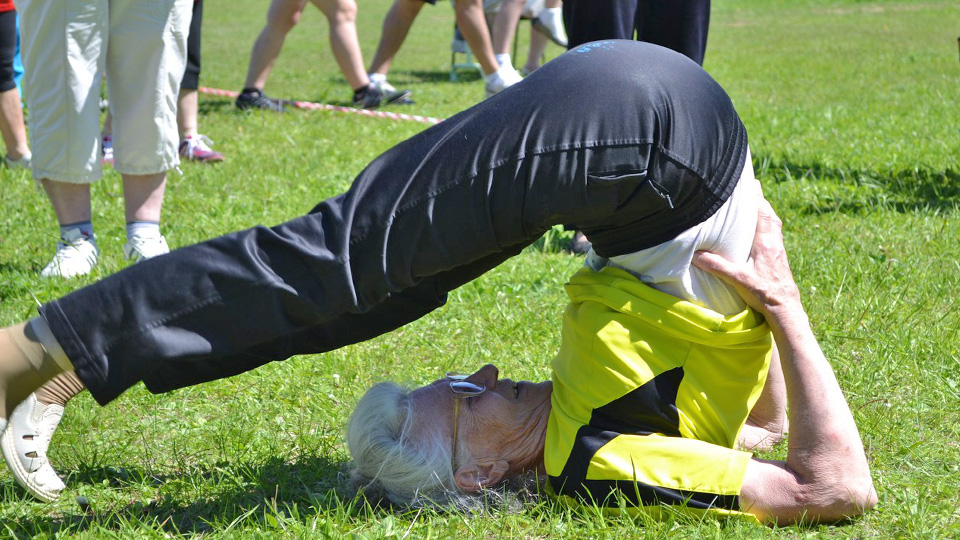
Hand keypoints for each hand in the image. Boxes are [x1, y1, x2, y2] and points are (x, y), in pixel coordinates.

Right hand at [692, 191, 801, 318]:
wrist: (785, 308)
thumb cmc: (764, 293)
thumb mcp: (737, 279)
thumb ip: (716, 265)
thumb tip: (695, 255)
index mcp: (765, 242)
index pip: (761, 212)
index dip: (756, 197)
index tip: (750, 182)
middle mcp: (775, 242)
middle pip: (769, 214)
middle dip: (760, 200)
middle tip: (752, 187)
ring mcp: (779, 249)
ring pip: (774, 223)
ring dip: (765, 211)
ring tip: (757, 203)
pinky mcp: (780, 257)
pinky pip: (775, 233)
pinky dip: (768, 224)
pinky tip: (762, 229)